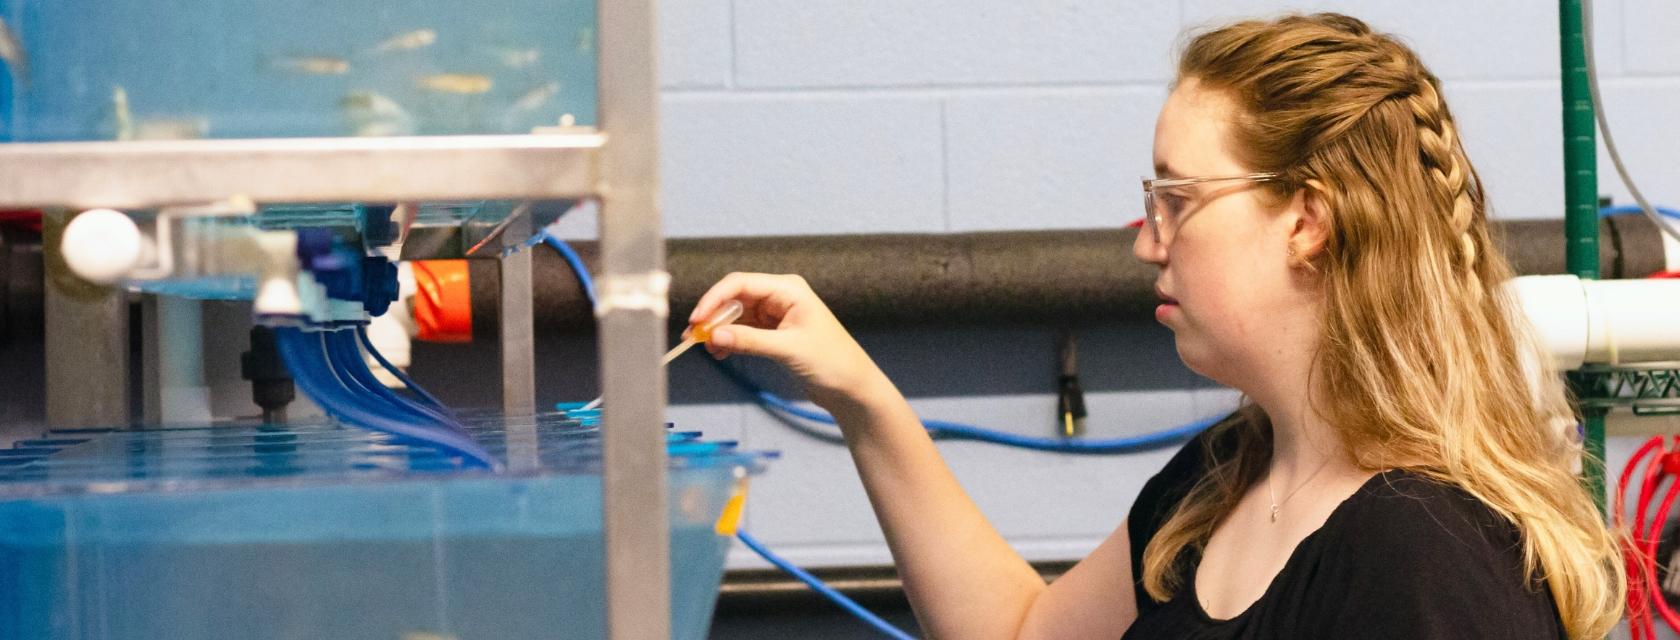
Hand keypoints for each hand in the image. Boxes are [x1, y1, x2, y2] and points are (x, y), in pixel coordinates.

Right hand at [688, 273, 886, 414]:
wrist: (851, 387)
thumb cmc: (832, 362)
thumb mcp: (788, 350)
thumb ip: (750, 341)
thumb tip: (714, 336)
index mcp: (788, 289)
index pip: (740, 283)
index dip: (714, 299)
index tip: (697, 319)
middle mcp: (780, 296)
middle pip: (734, 298)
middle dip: (713, 316)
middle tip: (693, 337)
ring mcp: (776, 314)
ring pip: (736, 315)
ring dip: (719, 330)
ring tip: (706, 349)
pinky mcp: (773, 333)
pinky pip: (743, 330)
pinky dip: (729, 340)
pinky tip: (720, 353)